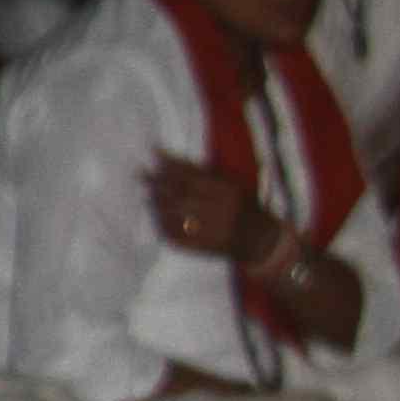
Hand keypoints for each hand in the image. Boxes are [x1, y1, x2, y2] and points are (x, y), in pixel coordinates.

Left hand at [143, 152, 260, 259]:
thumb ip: (205, 174)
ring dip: (155, 201)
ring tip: (147, 193)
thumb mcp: (233, 185)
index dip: (169, 165)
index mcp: (224, 192)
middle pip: (176, 194)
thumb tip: (172, 160)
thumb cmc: (245, 207)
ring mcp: (204, 230)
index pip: (189, 176)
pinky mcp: (196, 246)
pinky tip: (155, 214)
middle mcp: (214, 211)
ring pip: (170, 213)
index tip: (154, 154)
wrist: (258, 241)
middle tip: (140, 174)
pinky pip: (171, 233)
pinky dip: (160, 222)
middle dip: (156, 183)